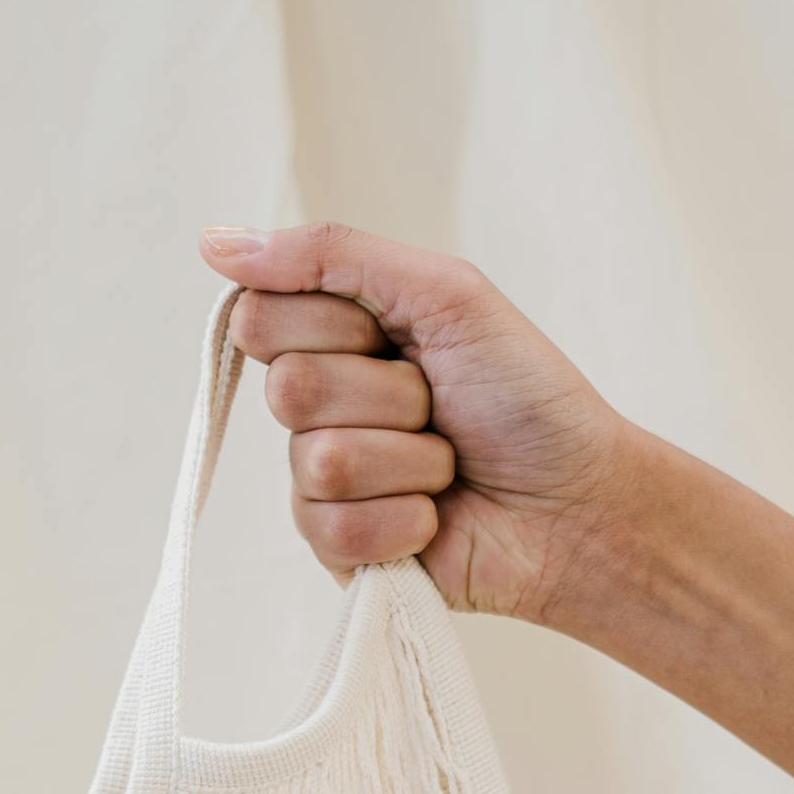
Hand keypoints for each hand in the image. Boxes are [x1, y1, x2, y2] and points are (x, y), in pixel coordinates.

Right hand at [198, 223, 634, 622]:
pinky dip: (406, 519)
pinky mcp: (341, 553)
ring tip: (449, 465)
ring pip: (318, 461)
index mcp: (333, 337)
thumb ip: (332, 254)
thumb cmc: (527, 397)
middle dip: (388, 394)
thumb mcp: (444, 293)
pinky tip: (439, 518)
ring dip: (409, 459)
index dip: (334, 326)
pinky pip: (334, 530)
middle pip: (288, 389)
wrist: (581, 503)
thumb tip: (212, 241)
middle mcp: (317, 409)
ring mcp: (324, 484)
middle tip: (439, 404)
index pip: (261, 317)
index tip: (397, 336)